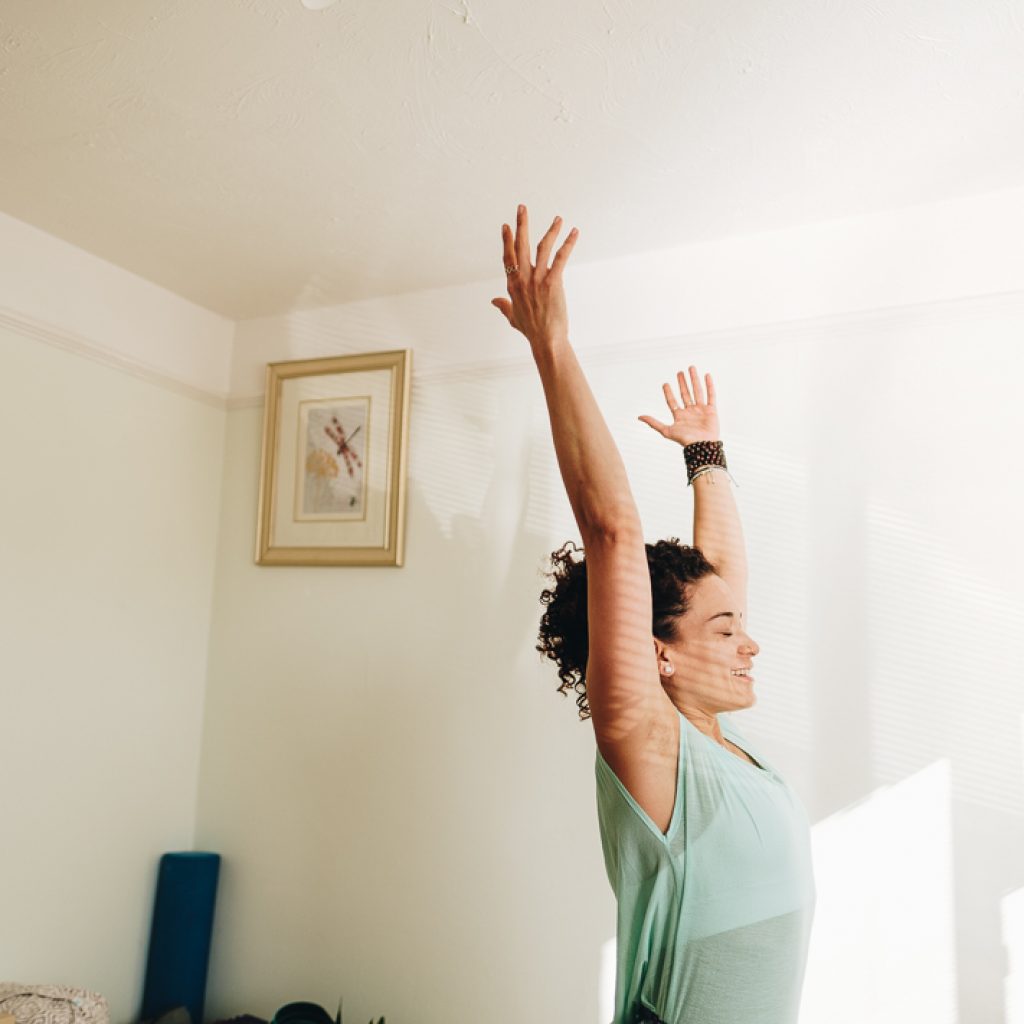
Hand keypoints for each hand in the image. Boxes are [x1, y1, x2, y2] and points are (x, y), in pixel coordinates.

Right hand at [491, 204, 578, 348]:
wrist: (545, 340)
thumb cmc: (531, 331)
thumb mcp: (513, 317)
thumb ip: (503, 306)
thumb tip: (494, 300)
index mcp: (512, 285)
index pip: (508, 257)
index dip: (507, 240)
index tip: (506, 226)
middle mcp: (522, 278)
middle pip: (520, 246)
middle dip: (521, 225)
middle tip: (522, 208)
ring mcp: (537, 279)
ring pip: (542, 247)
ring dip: (550, 230)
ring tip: (558, 218)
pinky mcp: (552, 281)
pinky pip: (561, 257)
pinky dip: (568, 243)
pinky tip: (574, 232)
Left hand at [638, 366, 719, 445]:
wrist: (702, 446)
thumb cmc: (685, 440)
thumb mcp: (666, 431)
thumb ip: (653, 423)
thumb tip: (639, 417)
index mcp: (679, 416)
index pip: (672, 402)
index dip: (668, 393)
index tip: (665, 384)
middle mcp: (690, 412)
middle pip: (685, 394)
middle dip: (682, 383)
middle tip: (679, 372)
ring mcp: (701, 410)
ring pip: (697, 391)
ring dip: (694, 379)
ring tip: (691, 368)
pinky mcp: (711, 410)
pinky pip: (711, 395)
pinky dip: (709, 385)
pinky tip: (707, 376)